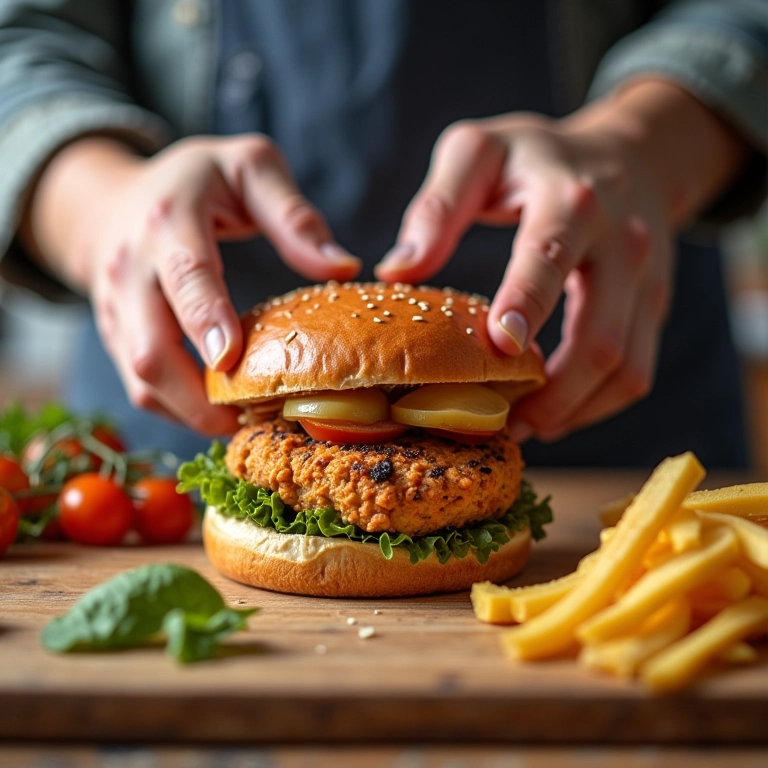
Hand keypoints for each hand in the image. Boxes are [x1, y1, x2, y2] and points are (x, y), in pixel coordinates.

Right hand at [21, 135, 360, 433]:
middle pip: (151, 349)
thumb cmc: (195, 182)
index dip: (207, 321)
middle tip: (256, 417)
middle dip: (200, 396)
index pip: (186, 278)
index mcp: (167, 221)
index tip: (233, 360)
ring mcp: (113, 309)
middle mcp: (129, 270)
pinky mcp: (114, 337)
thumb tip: (343, 267)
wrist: (111, 200)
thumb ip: (293, 216)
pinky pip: (140, 387)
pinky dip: (179, 408)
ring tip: (244, 420)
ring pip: (142, 380)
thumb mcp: (249, 169)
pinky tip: (219, 409)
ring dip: (192, 411)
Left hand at [376, 80, 746, 440]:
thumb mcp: (480, 152)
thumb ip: (438, 205)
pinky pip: (636, 372)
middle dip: (550, 392)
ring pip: (625, 368)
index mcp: (570, 200)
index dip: (527, 303)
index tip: (499, 349)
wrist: (629, 154)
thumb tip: (397, 271)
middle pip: (598, 337)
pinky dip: (597, 405)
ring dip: (574, 410)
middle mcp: (621, 244)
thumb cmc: (537, 157)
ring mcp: (647, 281)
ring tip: (524, 429)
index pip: (550, 256)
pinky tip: (554, 413)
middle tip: (501, 423)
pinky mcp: (654, 308)